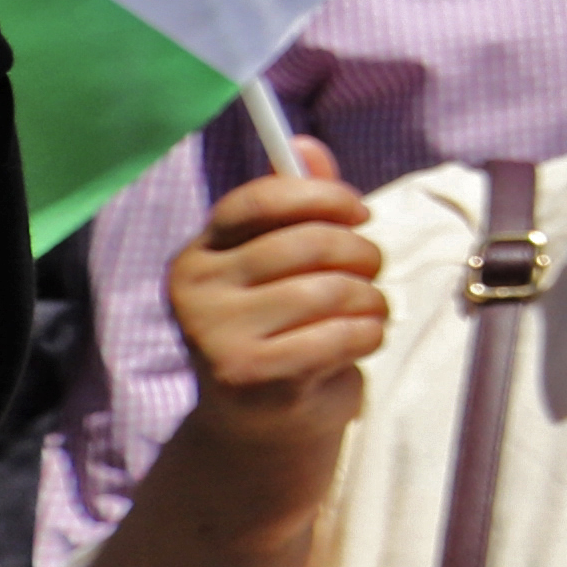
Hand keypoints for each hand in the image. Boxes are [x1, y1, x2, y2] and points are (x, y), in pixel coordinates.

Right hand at [174, 157, 393, 433]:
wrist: (262, 424)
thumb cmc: (283, 329)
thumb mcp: (285, 266)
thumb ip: (297, 206)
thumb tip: (303, 143)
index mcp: (199, 254)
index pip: (260, 198)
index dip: (323, 197)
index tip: (360, 212)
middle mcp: (196, 292)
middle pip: (308, 242)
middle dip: (361, 254)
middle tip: (370, 272)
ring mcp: (217, 336)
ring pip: (331, 288)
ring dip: (371, 298)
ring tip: (366, 311)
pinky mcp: (251, 375)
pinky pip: (341, 333)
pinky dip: (369, 333)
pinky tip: (359, 341)